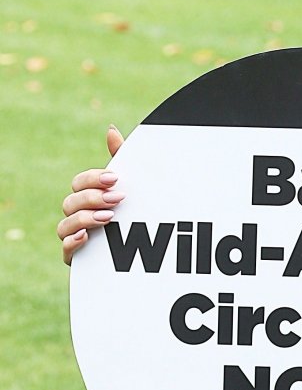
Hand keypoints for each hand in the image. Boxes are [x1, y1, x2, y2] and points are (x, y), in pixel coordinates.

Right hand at [57, 125, 124, 264]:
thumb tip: (111, 130)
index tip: (115, 179)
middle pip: (70, 202)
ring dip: (84, 219)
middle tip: (117, 199)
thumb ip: (121, 159)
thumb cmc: (136, 215)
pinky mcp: (79, 260)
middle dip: (92, 198)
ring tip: (108, 218)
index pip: (80, 182)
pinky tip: (87, 236)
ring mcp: (75, 238)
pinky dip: (73, 242)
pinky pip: (66, 251)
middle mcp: (78, 216)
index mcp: (89, 197)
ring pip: (64, 225)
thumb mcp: (134, 186)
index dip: (93, 179)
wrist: (150, 253)